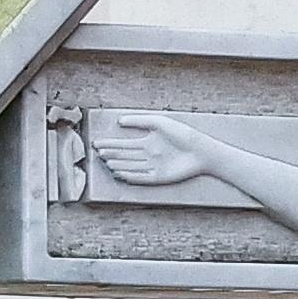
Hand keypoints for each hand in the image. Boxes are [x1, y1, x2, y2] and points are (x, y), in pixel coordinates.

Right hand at [89, 110, 206, 189]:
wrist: (200, 150)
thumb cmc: (183, 134)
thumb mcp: (159, 122)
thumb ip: (139, 121)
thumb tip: (120, 121)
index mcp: (147, 142)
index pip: (124, 145)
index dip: (110, 144)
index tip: (97, 144)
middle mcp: (148, 155)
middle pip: (125, 156)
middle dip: (111, 155)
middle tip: (98, 154)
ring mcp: (152, 167)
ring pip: (130, 167)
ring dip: (118, 165)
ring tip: (106, 163)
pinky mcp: (159, 177)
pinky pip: (141, 178)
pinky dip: (130, 176)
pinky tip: (120, 174)